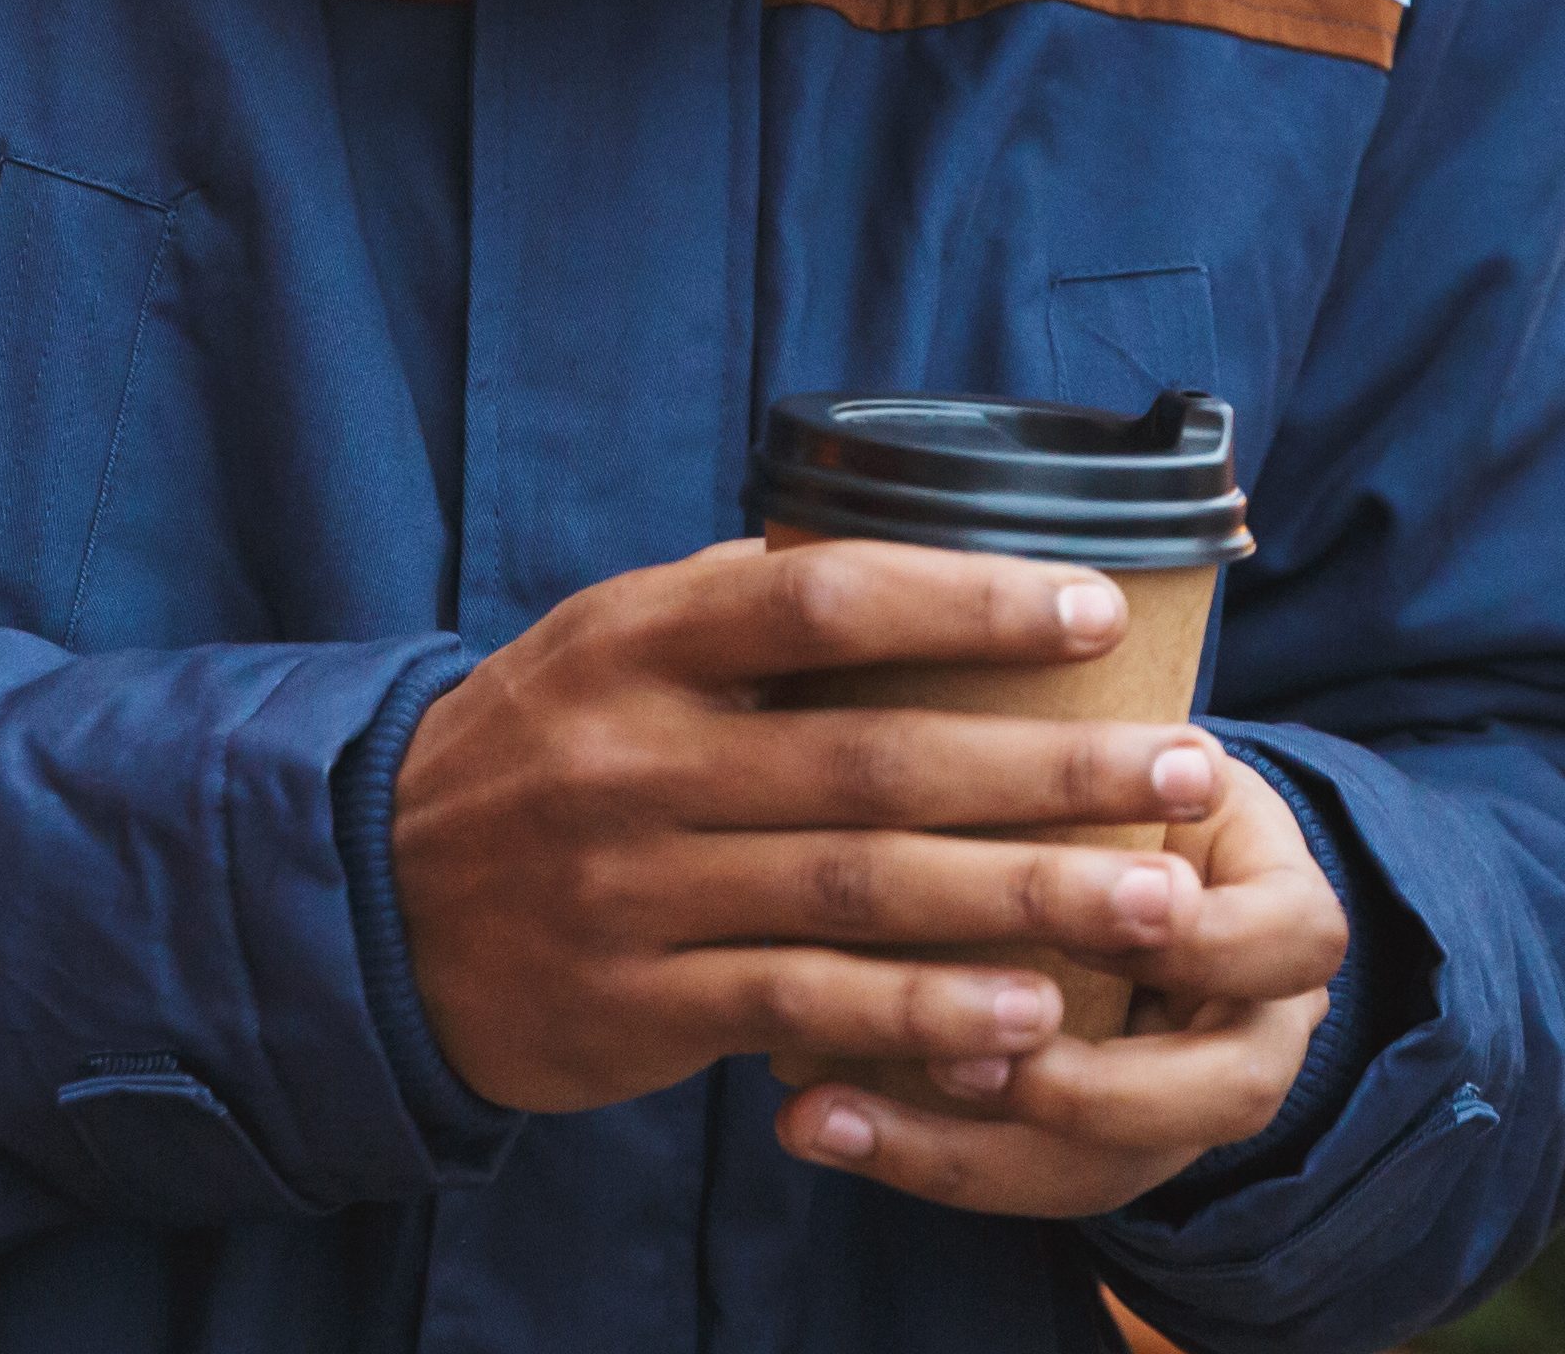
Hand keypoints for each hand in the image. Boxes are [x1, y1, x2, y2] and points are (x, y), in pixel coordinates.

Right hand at [390, 534, 1245, 1114]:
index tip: (1095, 605)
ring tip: (1154, 898)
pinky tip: (1029, 1023)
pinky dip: (924, 1019)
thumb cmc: (537, 748)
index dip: (964, 599)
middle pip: (876, 759)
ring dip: (1023, 900)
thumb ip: (734, 605)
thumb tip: (895, 541)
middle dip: (1049, 766)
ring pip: (863, 894)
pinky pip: (806, 1009)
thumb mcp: (605, 640)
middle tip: (1188, 764)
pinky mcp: (643, 1005)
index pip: (821, 600)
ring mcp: (639, 887)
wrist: (376, 903)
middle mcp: (640, 758)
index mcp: (639, 641)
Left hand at [770, 748, 1345, 1215]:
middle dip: (1091, 1085)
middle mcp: (1248, 1021)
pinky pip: (1018, 1181)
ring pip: (1102, 1169)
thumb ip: (1074, 710)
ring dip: (965, 1142)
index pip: (1285, 940)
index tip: (1130, 901)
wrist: (1143, 843)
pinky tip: (805, 1121)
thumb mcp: (1129, 723)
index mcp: (1277, 905)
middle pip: (1214, 1095)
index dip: (1207, 938)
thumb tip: (952, 598)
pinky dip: (909, 1152)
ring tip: (831, 1107)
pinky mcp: (1091, 1151)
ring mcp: (1173, 1104)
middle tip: (964, 1046)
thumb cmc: (1110, 756)